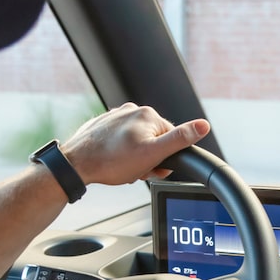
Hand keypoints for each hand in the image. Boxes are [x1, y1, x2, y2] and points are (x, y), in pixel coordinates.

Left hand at [61, 103, 209, 185]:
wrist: (77, 164)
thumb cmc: (112, 161)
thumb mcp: (153, 154)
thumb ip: (180, 140)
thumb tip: (203, 126)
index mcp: (148, 114)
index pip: (171, 138)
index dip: (165, 158)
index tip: (153, 167)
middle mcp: (132, 109)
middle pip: (154, 139)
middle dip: (149, 158)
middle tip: (137, 170)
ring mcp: (116, 116)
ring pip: (137, 141)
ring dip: (135, 157)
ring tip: (123, 167)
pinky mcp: (104, 125)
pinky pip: (121, 140)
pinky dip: (120, 152)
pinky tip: (113, 162)